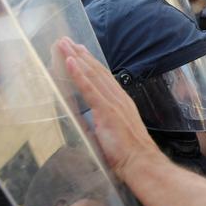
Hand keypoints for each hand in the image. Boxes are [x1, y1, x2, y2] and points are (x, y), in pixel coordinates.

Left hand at [59, 38, 162, 180]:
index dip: (89, 63)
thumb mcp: (113, 134)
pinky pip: (90, 89)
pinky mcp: (107, 111)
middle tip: (65, 41)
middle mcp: (118, 98)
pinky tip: (70, 62)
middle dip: (80, 54)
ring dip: (76, 58)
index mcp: (121, 103)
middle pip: (96, 71)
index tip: (78, 52)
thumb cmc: (130, 155)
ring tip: (63, 45)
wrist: (142, 164)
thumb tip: (84, 121)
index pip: (103, 78)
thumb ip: (100, 124)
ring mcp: (113, 103)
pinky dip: (79, 74)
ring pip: (92, 75)